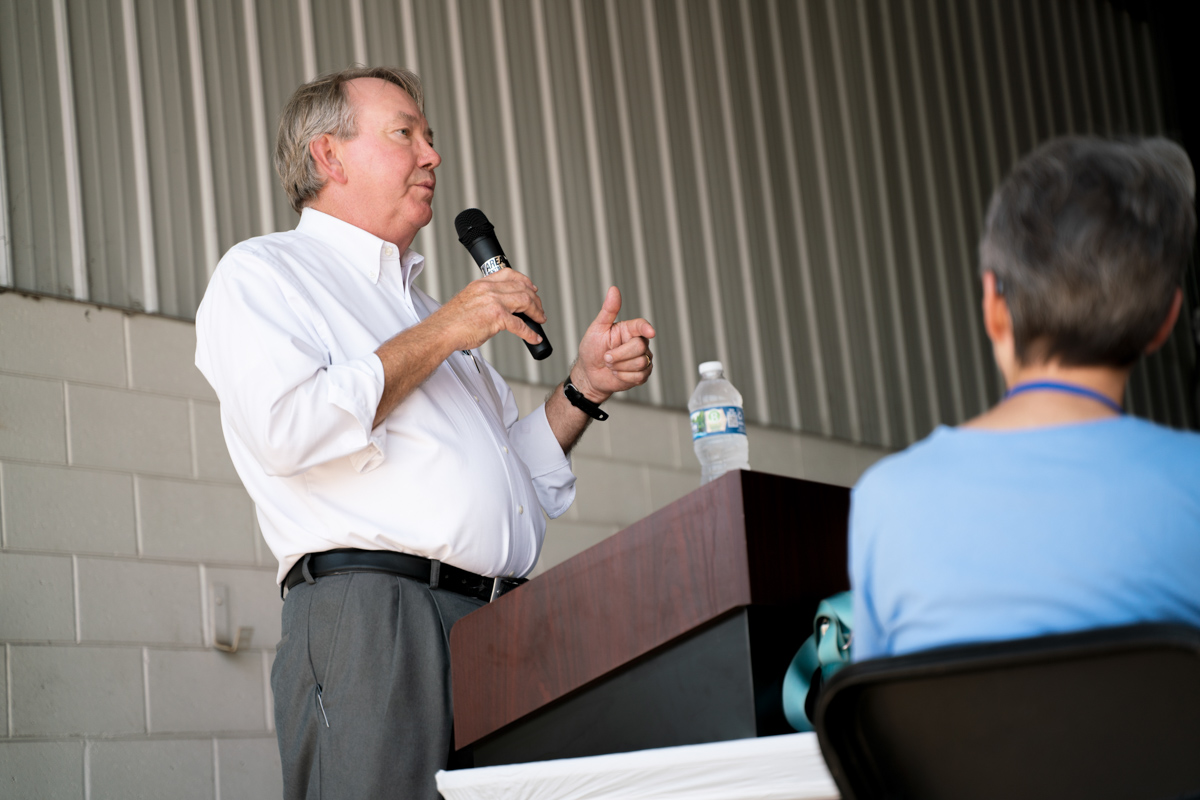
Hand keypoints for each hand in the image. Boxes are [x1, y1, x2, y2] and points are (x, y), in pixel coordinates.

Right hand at [431, 269, 545, 351]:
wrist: (441, 332)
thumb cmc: (451, 322)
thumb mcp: (469, 300)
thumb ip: (485, 299)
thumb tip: (500, 308)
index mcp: (482, 283)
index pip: (509, 274)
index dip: (525, 281)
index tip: (532, 288)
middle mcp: (489, 289)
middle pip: (522, 288)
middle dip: (535, 300)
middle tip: (539, 309)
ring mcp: (494, 302)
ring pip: (525, 302)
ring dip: (536, 312)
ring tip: (540, 320)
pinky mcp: (497, 318)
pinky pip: (521, 325)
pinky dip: (531, 333)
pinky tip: (534, 337)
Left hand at [572, 286, 655, 402]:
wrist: (589, 374)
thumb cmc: (592, 349)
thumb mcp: (597, 328)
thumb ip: (608, 310)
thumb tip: (614, 289)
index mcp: (629, 329)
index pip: (641, 326)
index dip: (646, 328)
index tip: (650, 332)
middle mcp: (639, 342)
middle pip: (639, 347)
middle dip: (619, 355)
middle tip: (606, 357)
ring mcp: (642, 359)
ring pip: (640, 363)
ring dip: (620, 366)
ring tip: (611, 365)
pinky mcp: (643, 374)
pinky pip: (640, 376)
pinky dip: (624, 377)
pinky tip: (617, 373)